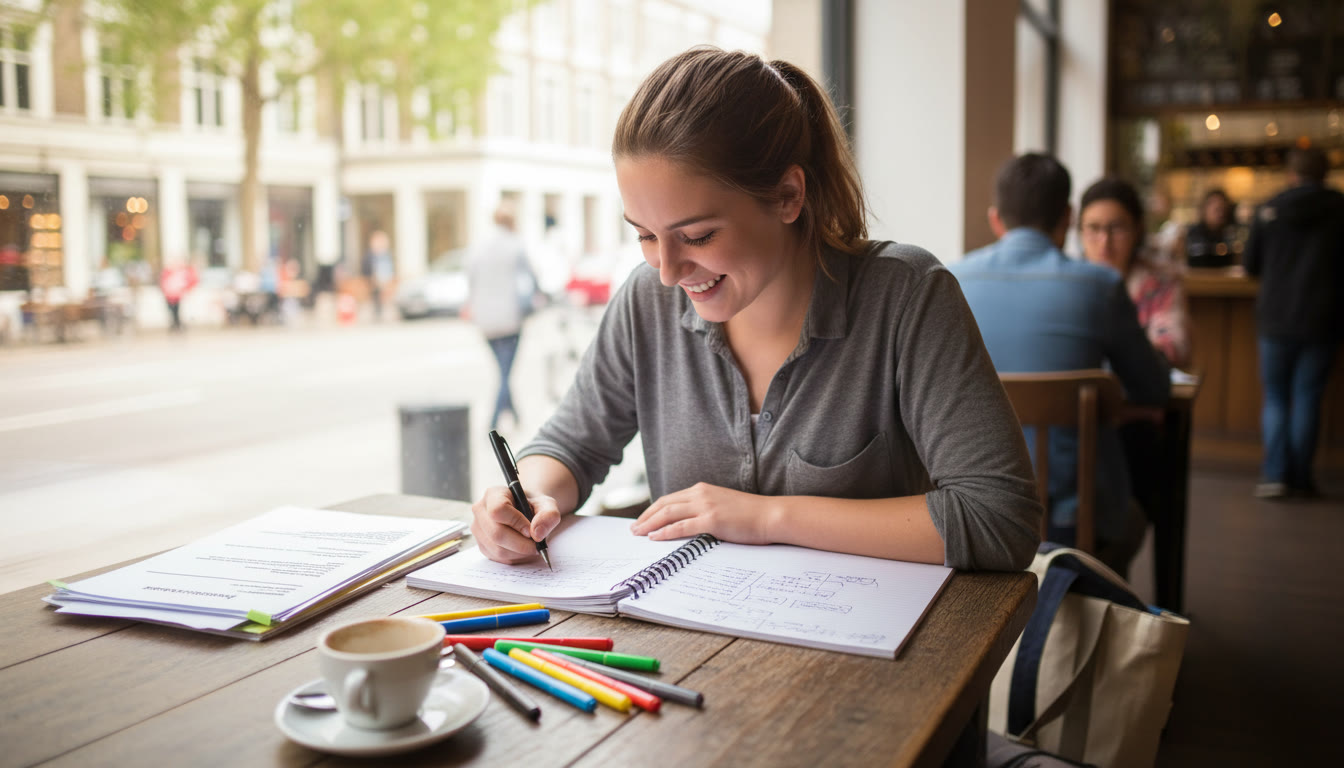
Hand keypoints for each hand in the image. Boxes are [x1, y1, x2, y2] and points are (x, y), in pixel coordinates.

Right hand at [470, 485, 560, 563]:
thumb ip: (548, 515)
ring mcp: (478, 529)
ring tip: (531, 546)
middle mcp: (480, 511)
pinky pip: (497, 558)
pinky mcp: (482, 545)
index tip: (531, 530)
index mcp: (493, 494)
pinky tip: (523, 549)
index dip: (516, 522)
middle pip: (496, 533)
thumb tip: (538, 534)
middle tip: (536, 545)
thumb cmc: (534, 506)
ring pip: (497, 549)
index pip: (498, 510)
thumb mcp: (547, 505)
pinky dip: (514, 557)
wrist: (526, 512)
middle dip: (521, 544)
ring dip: (519, 553)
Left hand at [630, 483, 773, 543]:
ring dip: (649, 524)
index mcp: (703, 489)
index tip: (643, 520)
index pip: (670, 498)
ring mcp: (706, 506)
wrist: (771, 515)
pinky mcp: (711, 520)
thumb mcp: (723, 505)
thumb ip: (705, 509)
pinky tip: (654, 538)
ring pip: (668, 513)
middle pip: (664, 504)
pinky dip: (665, 532)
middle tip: (633, 529)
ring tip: (638, 534)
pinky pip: (681, 526)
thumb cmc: (750, 515)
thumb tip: (689, 523)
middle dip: (646, 517)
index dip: (653, 510)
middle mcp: (701, 494)